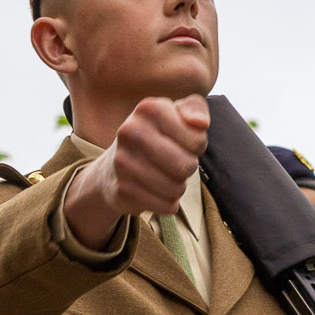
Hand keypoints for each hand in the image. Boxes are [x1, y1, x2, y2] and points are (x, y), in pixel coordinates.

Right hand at [62, 95, 210, 241]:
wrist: (113, 167)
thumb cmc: (156, 137)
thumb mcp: (177, 114)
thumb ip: (195, 109)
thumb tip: (201, 124)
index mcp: (149, 109)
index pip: (197, 140)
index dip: (198, 146)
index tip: (183, 143)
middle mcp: (131, 131)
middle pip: (186, 166)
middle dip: (188, 169)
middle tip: (177, 164)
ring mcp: (123, 161)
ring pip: (176, 188)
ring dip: (178, 188)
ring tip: (166, 178)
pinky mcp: (122, 189)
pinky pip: (165, 205)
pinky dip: (168, 204)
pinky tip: (157, 193)